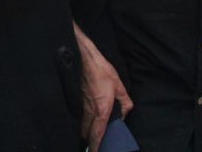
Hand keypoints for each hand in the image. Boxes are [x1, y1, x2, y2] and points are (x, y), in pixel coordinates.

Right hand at [73, 23, 132, 150]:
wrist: (84, 58)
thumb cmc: (101, 70)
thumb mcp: (119, 85)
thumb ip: (124, 101)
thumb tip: (125, 111)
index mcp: (101, 109)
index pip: (97, 133)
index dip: (96, 145)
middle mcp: (89, 109)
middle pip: (86, 132)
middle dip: (90, 140)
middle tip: (95, 144)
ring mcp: (81, 104)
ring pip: (81, 123)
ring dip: (85, 131)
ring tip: (91, 134)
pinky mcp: (77, 97)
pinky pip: (79, 114)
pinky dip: (82, 120)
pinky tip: (86, 118)